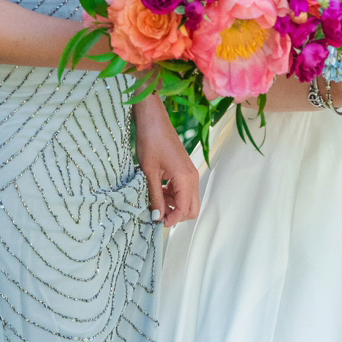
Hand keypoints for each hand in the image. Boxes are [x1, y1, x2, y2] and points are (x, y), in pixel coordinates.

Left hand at [132, 95, 200, 228]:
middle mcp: (192, 176)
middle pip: (192, 208)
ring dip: (173, 205)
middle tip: (157, 213)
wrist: (153, 120)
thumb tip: (157, 218)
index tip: (155, 222)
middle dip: (176, 215)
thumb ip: (155, 196)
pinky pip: (183, 190)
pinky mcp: (185, 169)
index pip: (185, 210)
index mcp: (185, 178)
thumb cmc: (150, 142)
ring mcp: (190, 172)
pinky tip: (158, 190)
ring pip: (188, 200)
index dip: (171, 220)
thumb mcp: (149, 172)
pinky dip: (173, 195)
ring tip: (154, 200)